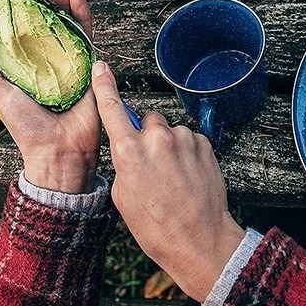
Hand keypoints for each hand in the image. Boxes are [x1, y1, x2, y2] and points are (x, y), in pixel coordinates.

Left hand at [0, 0, 99, 193]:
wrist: (58, 146)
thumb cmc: (26, 126)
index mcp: (19, 57)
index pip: (14, 19)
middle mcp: (42, 51)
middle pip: (39, 10)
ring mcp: (66, 53)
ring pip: (64, 15)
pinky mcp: (87, 59)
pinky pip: (86, 30)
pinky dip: (83, 12)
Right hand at [92, 60, 244, 302]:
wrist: (197, 237)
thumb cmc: (155, 226)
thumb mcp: (123, 196)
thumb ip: (124, 163)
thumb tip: (130, 149)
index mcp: (128, 152)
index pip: (112, 109)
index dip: (105, 86)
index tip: (101, 68)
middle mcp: (156, 138)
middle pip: (147, 120)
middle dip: (148, 136)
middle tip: (153, 166)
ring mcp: (183, 138)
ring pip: (170, 131)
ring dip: (170, 146)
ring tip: (174, 177)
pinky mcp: (204, 141)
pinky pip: (189, 139)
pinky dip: (188, 152)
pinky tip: (188, 175)